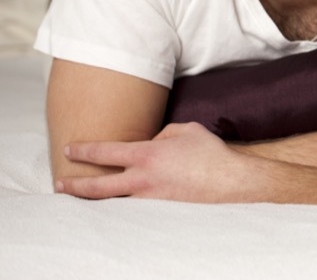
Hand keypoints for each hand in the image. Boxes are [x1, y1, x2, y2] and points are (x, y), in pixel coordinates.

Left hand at [57, 122, 260, 201]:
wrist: (231, 182)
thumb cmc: (210, 153)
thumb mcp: (186, 130)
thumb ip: (162, 134)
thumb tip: (151, 143)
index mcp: (147, 154)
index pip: (104, 152)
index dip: (83, 150)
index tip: (69, 149)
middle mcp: (142, 179)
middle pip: (97, 186)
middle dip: (74, 185)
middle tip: (60, 184)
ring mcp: (149, 199)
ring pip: (112, 202)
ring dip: (94, 200)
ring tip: (80, 199)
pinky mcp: (159, 212)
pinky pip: (133, 208)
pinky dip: (122, 206)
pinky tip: (115, 208)